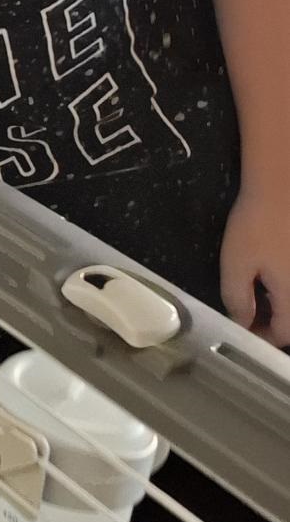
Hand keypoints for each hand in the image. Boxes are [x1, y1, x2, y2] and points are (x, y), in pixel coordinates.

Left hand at [220, 187, 289, 345]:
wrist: (283, 184)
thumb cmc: (257, 223)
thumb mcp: (236, 264)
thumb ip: (238, 299)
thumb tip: (242, 324)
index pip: (285, 334)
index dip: (262, 337)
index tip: (243, 329)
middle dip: (275, 323)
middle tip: (250, 314)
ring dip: (282, 305)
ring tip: (259, 296)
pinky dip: (287, 288)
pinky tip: (273, 276)